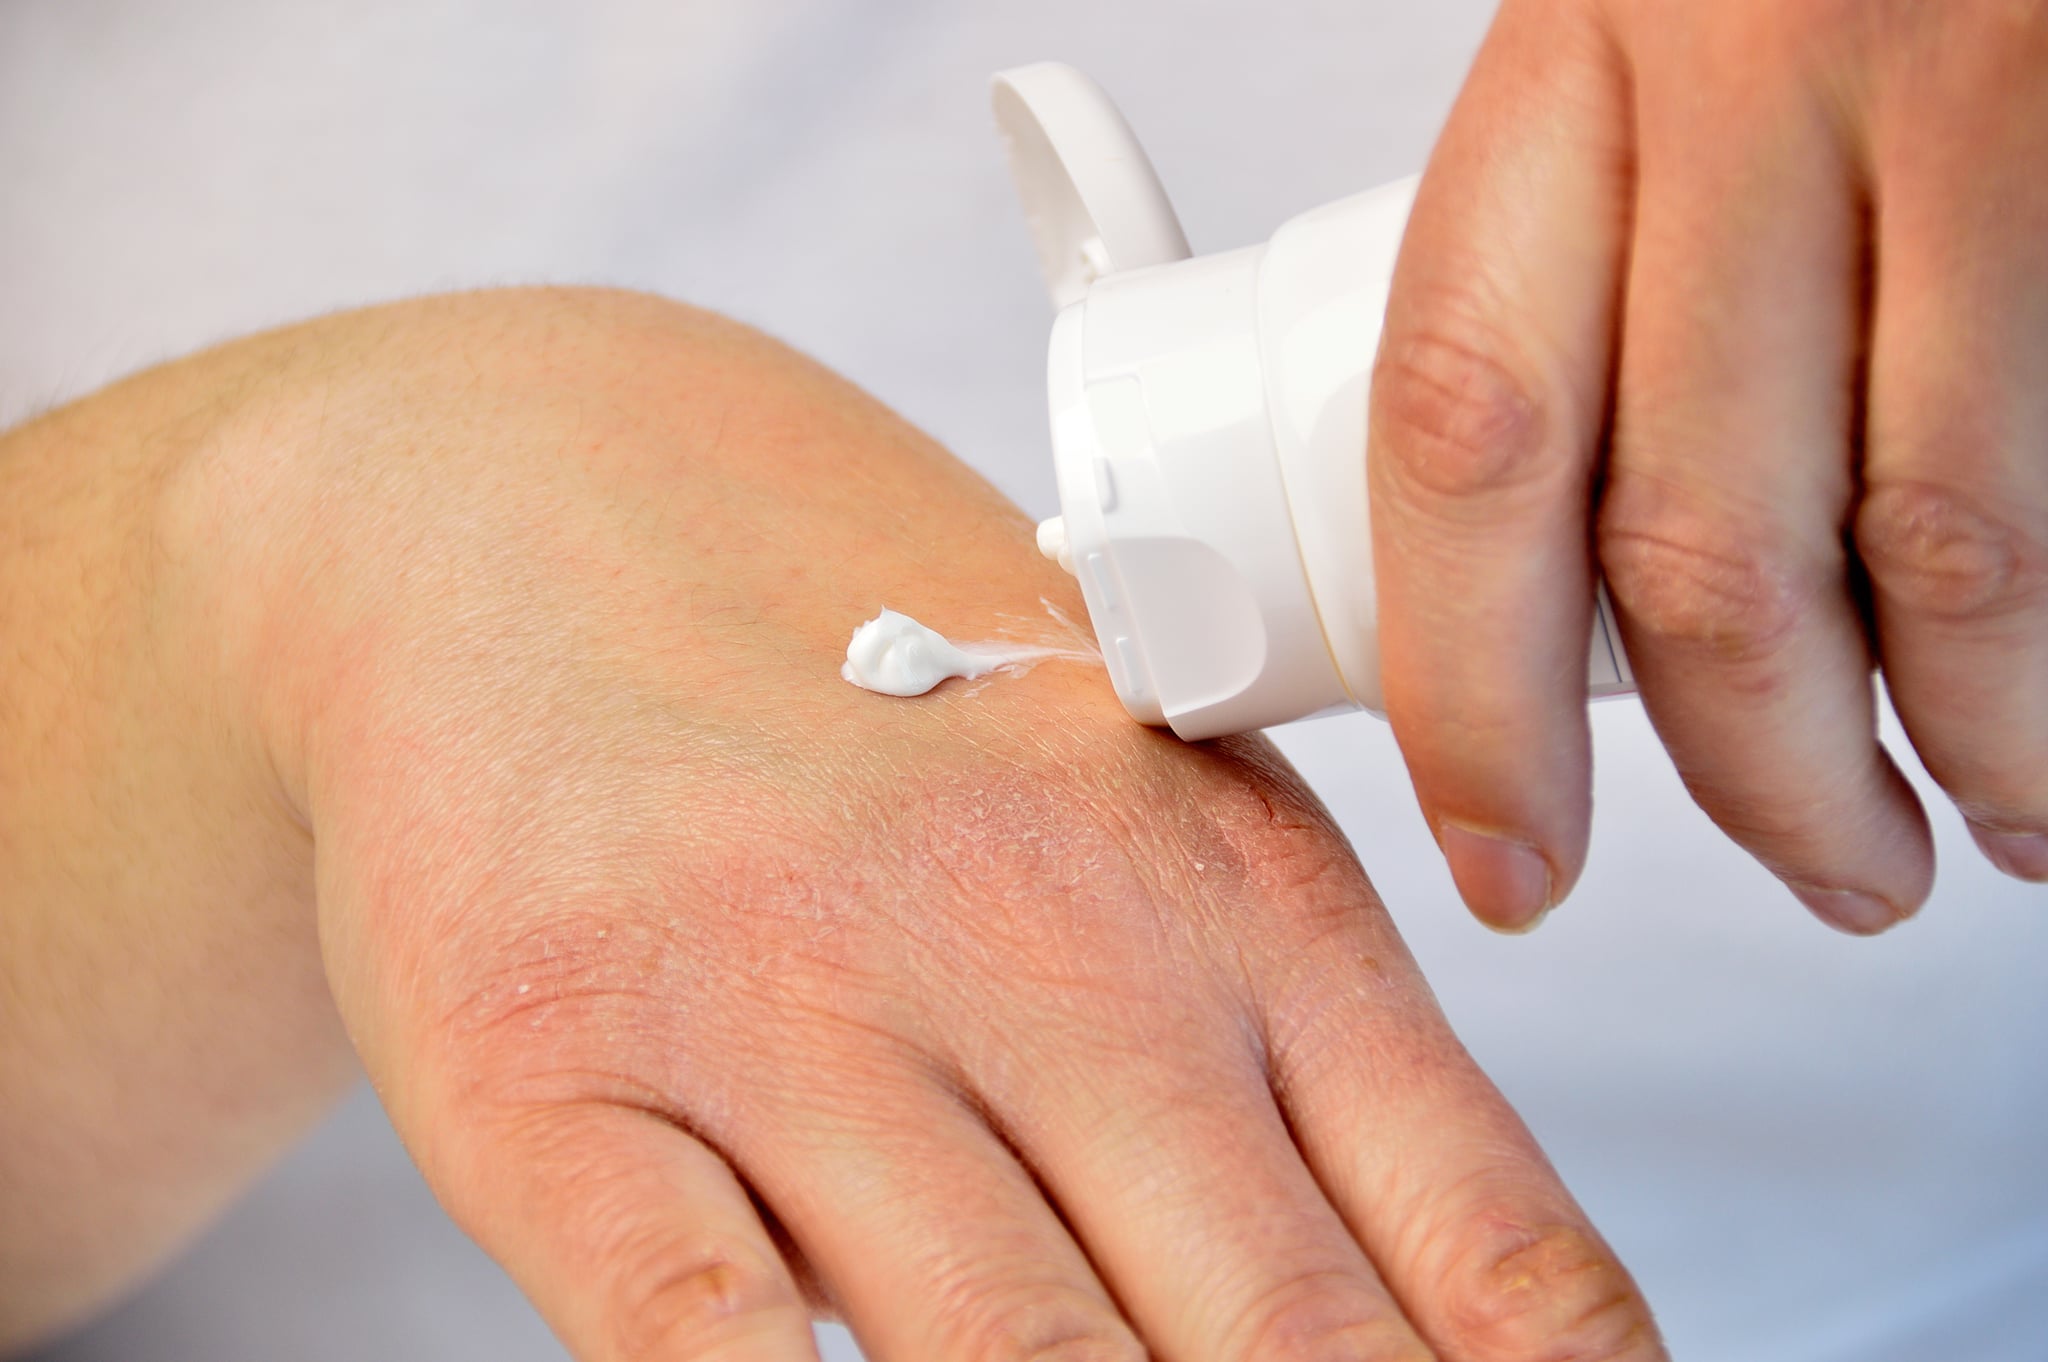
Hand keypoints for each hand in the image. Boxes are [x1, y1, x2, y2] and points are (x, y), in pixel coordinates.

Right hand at [187, 291, 1656, 1359]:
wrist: (545, 501)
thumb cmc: (874, 690)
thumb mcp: (1138, 811)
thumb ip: (1286, 1059)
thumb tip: (1468, 1332)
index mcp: (1235, 892)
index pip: (1486, 1246)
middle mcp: (1045, 944)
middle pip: (1284, 1339)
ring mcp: (792, 1004)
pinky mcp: (554, 1064)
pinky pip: (699, 1341)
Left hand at [1368, 0, 2047, 931]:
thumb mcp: (1648, 27)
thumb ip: (1599, 266)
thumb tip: (1565, 566)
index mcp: (1580, 47)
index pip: (1460, 433)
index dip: (1468, 694)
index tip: (1506, 847)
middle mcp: (1768, 65)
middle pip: (1699, 541)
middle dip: (1749, 775)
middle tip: (1813, 868)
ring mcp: (1980, 91)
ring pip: (1935, 541)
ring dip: (1951, 744)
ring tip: (1962, 830)